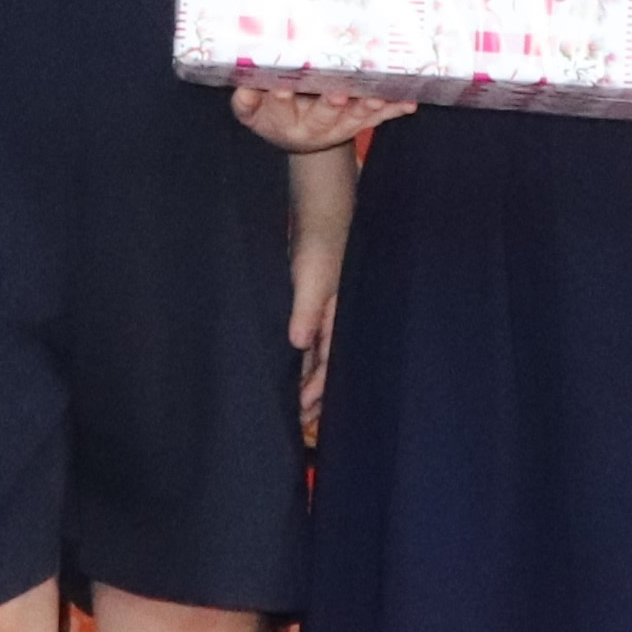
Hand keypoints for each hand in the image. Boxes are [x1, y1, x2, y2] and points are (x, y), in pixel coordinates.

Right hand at [234, 78, 411, 151]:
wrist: (299, 135)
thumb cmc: (273, 113)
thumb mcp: (253, 111)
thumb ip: (247, 99)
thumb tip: (242, 85)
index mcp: (284, 121)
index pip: (279, 108)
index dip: (280, 100)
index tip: (281, 89)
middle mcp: (315, 127)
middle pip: (322, 116)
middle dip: (331, 105)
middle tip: (337, 93)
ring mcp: (341, 125)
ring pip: (355, 117)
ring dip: (367, 107)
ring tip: (378, 96)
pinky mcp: (361, 122)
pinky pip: (379, 117)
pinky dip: (394, 109)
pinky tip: (410, 102)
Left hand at [288, 210, 343, 439]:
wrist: (319, 213)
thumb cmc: (318, 247)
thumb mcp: (311, 279)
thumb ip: (305, 310)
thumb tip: (298, 344)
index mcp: (340, 318)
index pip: (331, 363)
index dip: (318, 388)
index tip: (302, 409)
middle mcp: (335, 321)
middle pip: (328, 365)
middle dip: (317, 392)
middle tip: (300, 419)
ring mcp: (323, 314)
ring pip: (318, 355)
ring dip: (308, 378)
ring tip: (295, 404)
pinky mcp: (311, 305)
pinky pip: (309, 340)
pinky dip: (302, 358)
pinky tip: (292, 369)